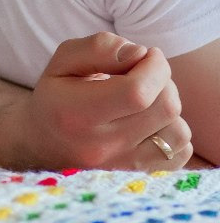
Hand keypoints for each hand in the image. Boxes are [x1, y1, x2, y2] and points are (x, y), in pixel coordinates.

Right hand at [15, 32, 192, 169]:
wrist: (41, 143)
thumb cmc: (55, 96)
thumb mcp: (62, 62)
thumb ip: (98, 48)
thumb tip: (139, 54)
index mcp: (76, 113)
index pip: (137, 92)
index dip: (154, 67)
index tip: (147, 55)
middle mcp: (100, 146)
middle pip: (164, 108)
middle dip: (163, 80)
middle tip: (144, 73)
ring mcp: (121, 165)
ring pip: (178, 131)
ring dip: (169, 107)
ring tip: (147, 99)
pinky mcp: (137, 175)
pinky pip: (181, 154)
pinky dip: (173, 132)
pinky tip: (151, 122)